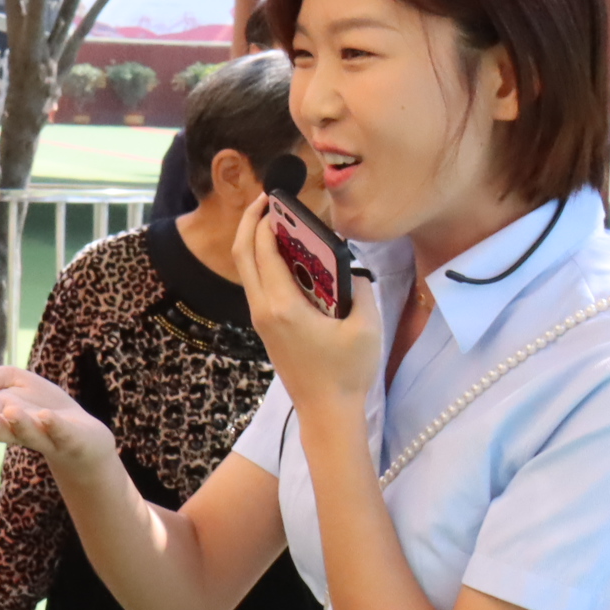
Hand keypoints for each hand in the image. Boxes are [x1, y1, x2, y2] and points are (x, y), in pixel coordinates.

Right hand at [0, 358, 118, 479]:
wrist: (82, 435)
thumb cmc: (43, 406)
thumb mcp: (16, 383)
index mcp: (5, 416)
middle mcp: (22, 429)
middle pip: (6, 429)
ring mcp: (47, 436)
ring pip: (31, 433)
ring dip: (20, 423)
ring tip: (11, 410)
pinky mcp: (71, 439)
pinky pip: (61, 434)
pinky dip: (53, 425)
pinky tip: (46, 415)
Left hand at [229, 196, 384, 417]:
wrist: (326, 411)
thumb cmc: (347, 371)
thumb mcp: (367, 325)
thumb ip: (360, 288)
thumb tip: (349, 267)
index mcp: (283, 306)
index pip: (264, 252)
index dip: (265, 221)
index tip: (275, 198)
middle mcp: (263, 310)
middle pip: (243, 256)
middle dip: (250, 223)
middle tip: (266, 200)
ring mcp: (260, 319)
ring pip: (247, 271)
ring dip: (254, 242)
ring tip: (275, 220)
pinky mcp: (266, 326)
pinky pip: (257, 285)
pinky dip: (263, 262)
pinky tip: (285, 253)